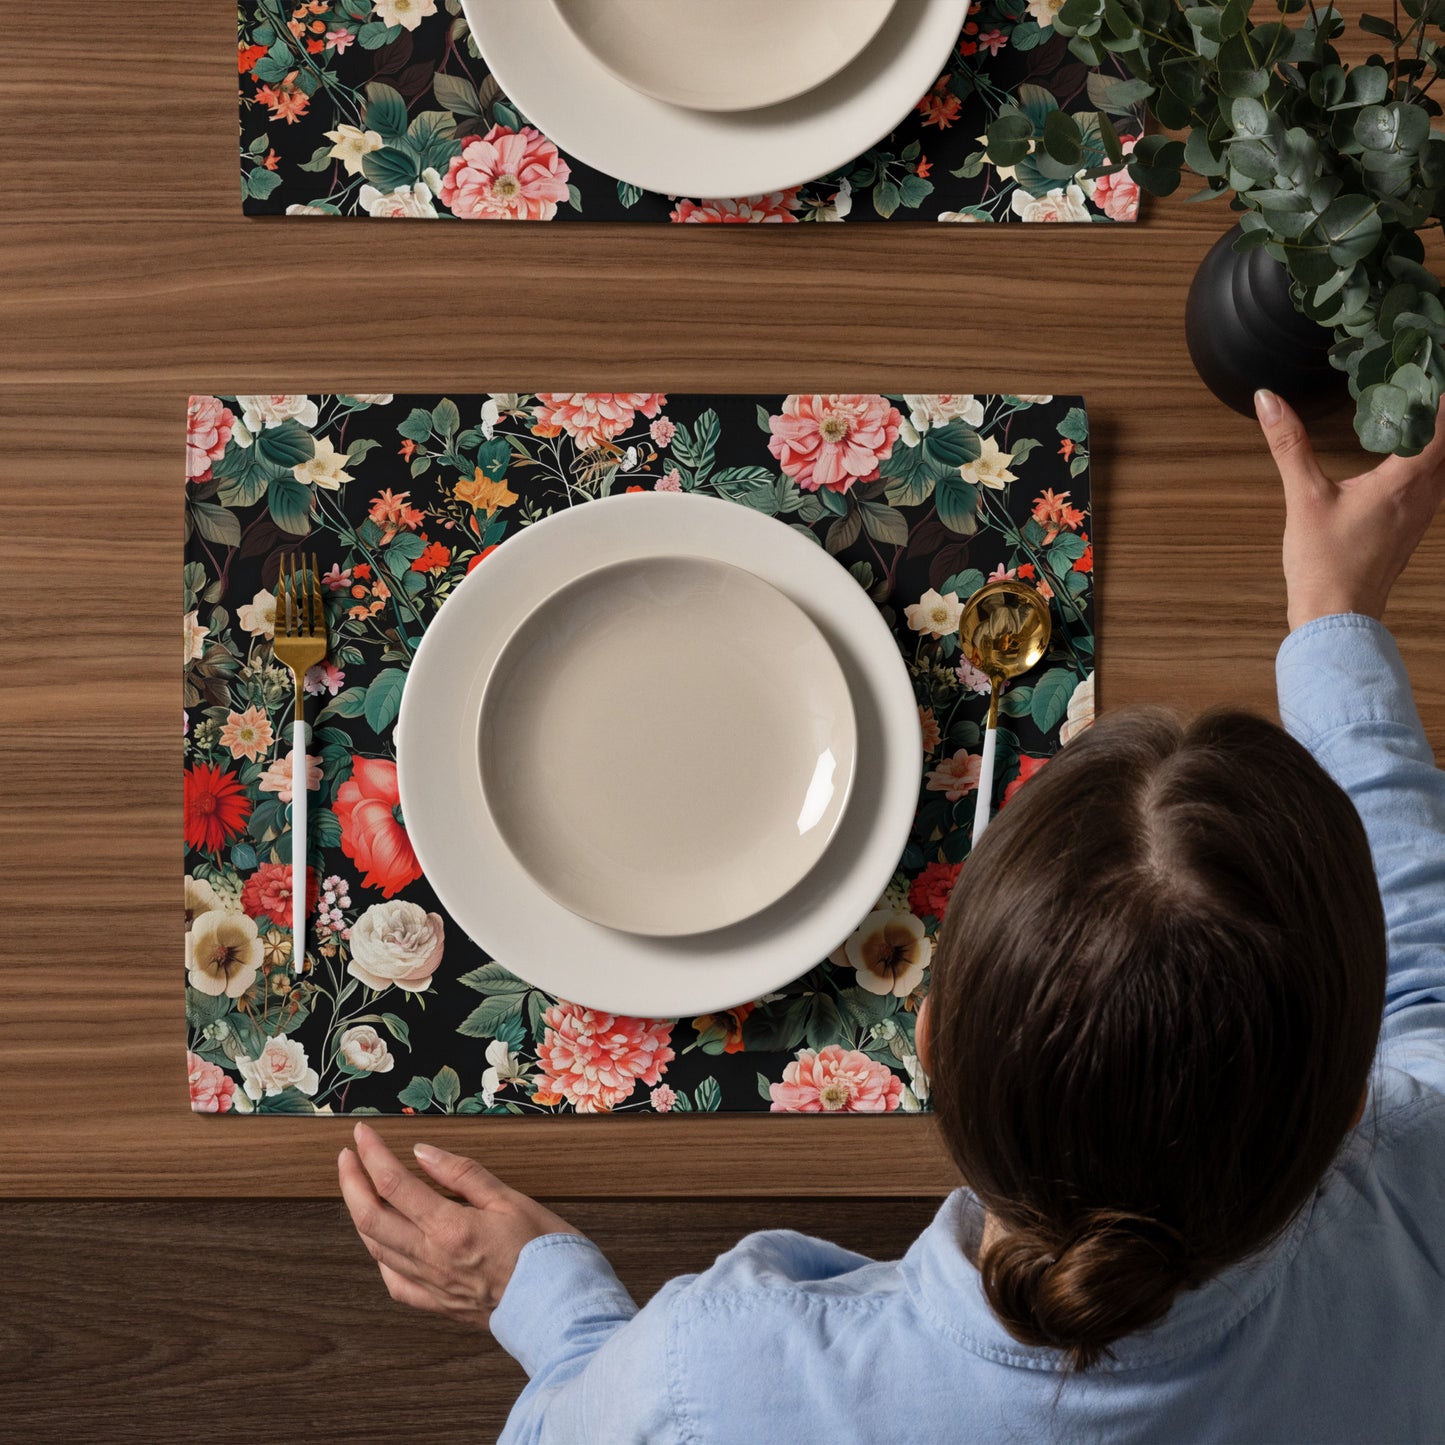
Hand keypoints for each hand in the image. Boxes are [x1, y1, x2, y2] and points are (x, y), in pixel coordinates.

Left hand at [338, 1122, 581, 1327]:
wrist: (562, 1309)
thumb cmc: (546, 1253)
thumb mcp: (511, 1199)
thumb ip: (464, 1175)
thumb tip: (424, 1153)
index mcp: (450, 1228)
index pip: (394, 1184)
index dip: (372, 1154)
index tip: (363, 1133)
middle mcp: (432, 1259)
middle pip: (370, 1217)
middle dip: (351, 1182)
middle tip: (347, 1156)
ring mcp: (431, 1285)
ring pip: (376, 1249)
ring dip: (360, 1214)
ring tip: (358, 1189)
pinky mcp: (438, 1305)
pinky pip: (394, 1282)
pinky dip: (380, 1257)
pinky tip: (382, 1244)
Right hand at [1255, 389, 1444, 630]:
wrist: (1336, 618)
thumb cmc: (1325, 565)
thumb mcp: (1303, 498)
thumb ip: (1289, 445)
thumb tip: (1268, 400)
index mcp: (1405, 481)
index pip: (1442, 424)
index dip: (1439, 394)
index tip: (1427, 367)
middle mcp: (1424, 495)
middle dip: (1439, 412)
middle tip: (1420, 381)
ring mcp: (1422, 514)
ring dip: (1437, 436)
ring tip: (1417, 410)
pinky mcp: (1411, 528)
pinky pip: (1434, 482)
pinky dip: (1429, 460)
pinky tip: (1406, 456)